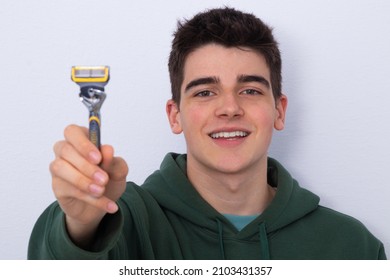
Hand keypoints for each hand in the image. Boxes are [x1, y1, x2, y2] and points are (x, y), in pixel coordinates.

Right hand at [50, 125, 127, 245]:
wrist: (104, 203)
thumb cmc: (109, 178)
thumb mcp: (118, 170)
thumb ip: (114, 160)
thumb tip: (107, 149)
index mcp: (81, 140)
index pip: (73, 131)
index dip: (83, 143)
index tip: (98, 157)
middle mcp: (65, 151)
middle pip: (65, 150)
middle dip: (86, 166)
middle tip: (104, 179)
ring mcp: (58, 168)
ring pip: (61, 168)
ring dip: (83, 181)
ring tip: (101, 190)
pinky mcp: (57, 187)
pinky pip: (70, 190)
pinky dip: (92, 199)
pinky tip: (108, 204)